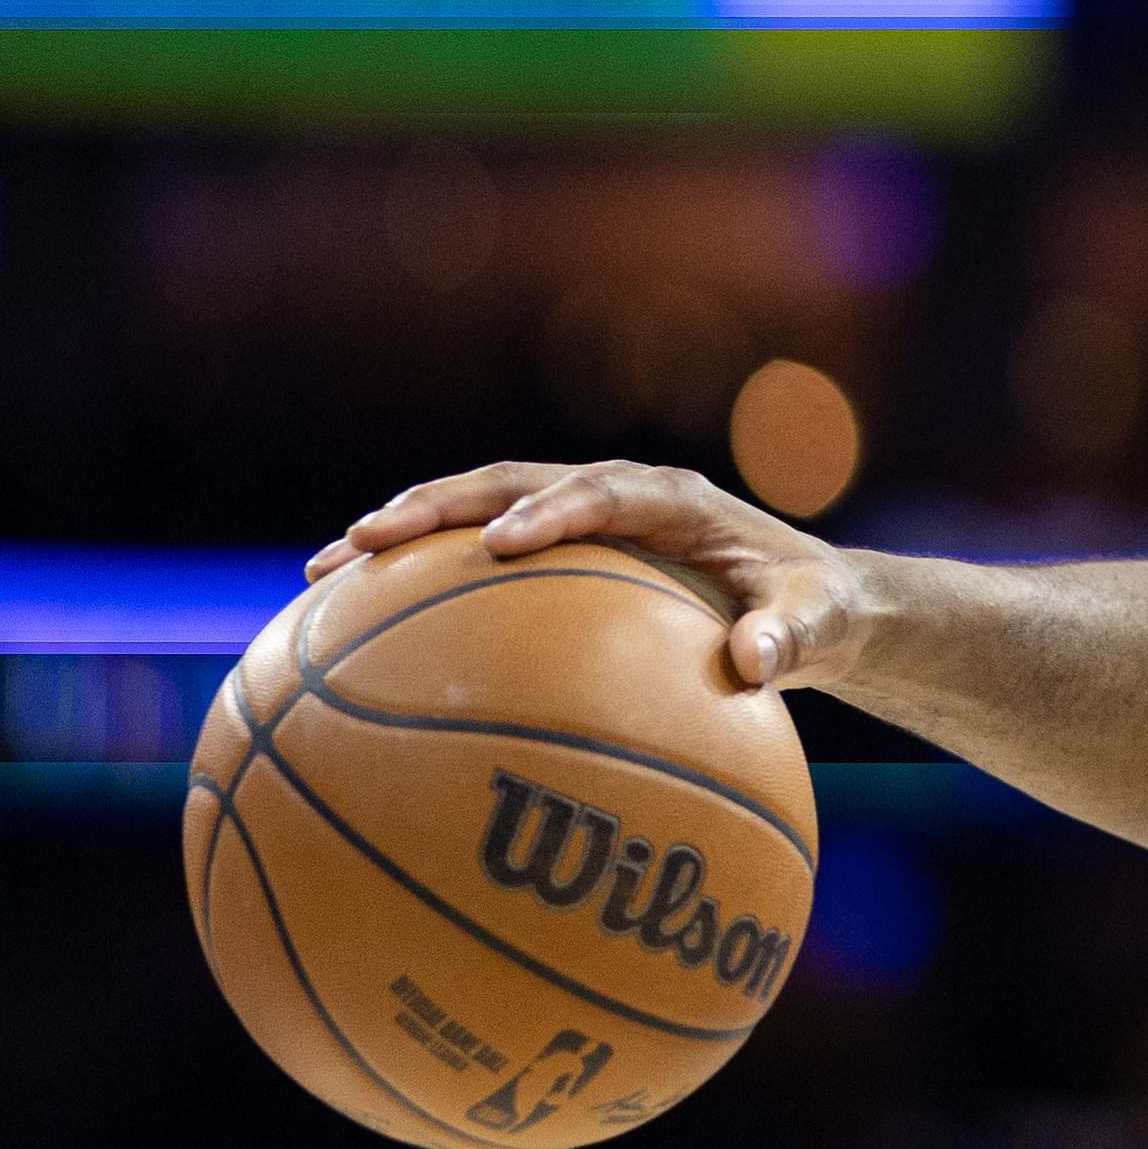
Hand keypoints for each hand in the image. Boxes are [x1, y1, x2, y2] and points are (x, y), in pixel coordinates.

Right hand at [310, 459, 866, 691]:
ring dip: (406, 534)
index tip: (500, 543)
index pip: (603, 491)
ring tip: (326, 572)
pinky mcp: (559, 553)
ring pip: (477, 509)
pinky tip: (352, 625)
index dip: (550, 510)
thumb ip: (795, 637)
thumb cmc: (817, 610)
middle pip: (512, 484)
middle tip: (366, 542)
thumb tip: (756, 665)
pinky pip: (477, 559)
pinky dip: (420, 581)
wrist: (812, 601)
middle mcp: (618, 494)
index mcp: (675, 499)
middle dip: (438, 506)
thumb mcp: (822, 622)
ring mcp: (581, 519)